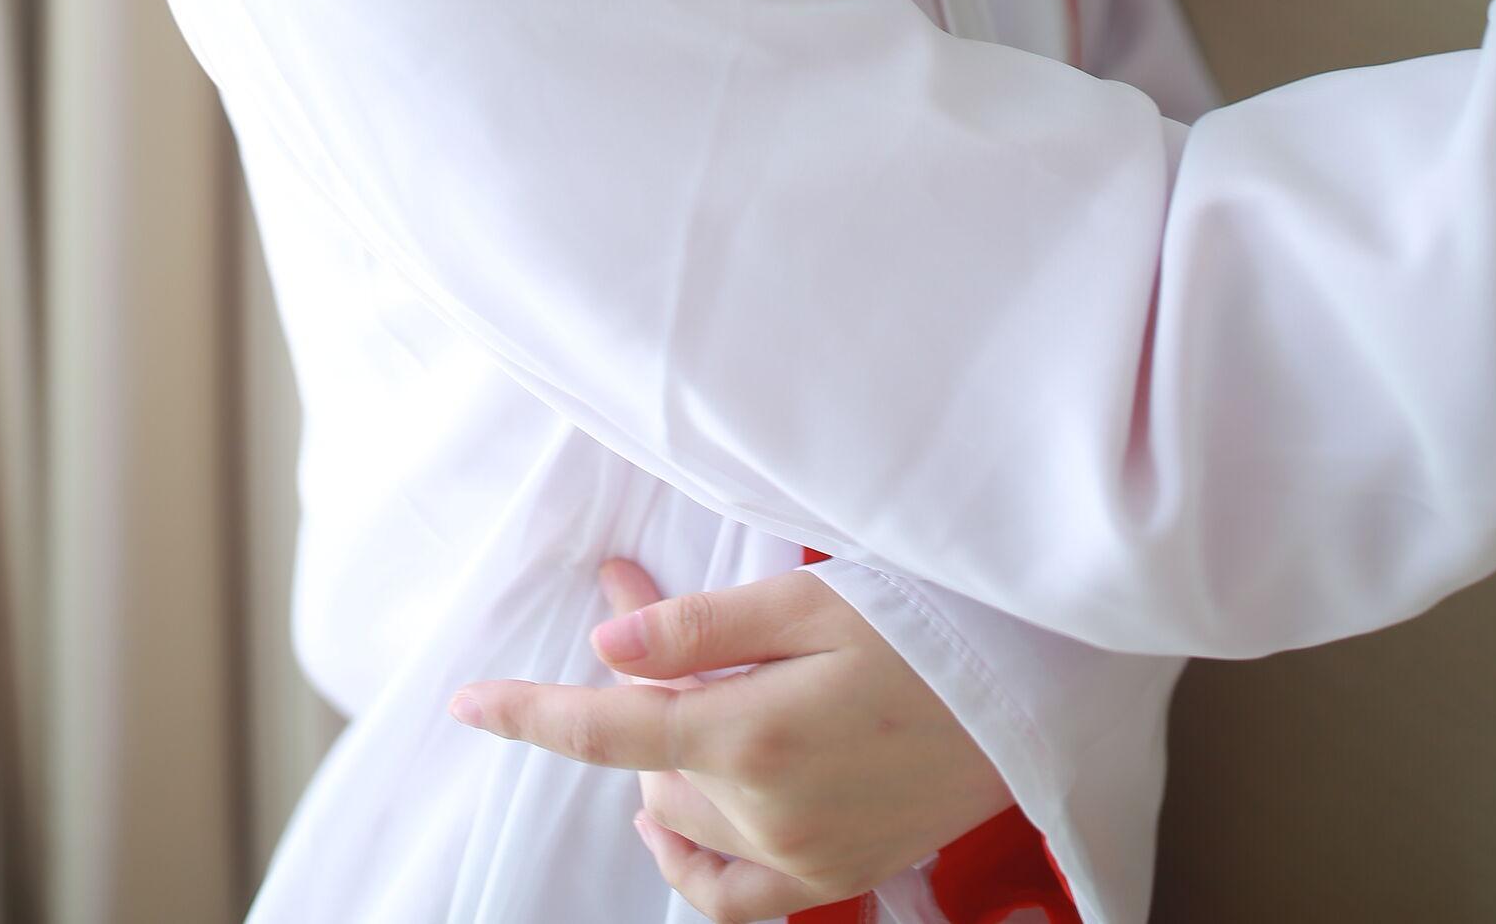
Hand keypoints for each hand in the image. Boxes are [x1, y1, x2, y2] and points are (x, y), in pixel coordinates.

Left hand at [447, 558, 1014, 921]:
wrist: (1028, 696)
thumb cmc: (924, 626)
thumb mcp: (810, 602)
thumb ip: (698, 628)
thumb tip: (605, 645)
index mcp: (750, 733)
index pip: (606, 728)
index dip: (529, 715)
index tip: (468, 703)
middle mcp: (764, 812)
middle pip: (647, 762)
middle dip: (633, 690)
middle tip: (649, 616)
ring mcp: (799, 858)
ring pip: (681, 817)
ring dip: (666, 760)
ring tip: (700, 692)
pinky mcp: (831, 876)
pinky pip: (728, 895)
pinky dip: (689, 856)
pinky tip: (676, 815)